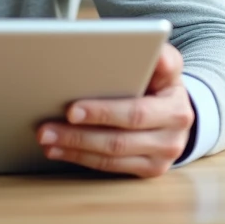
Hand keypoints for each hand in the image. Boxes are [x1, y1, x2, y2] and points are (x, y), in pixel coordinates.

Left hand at [37, 42, 193, 177]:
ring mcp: (163, 155)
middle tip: (46, 127)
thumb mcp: (164, 63)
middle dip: (78, 134)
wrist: (178, 108)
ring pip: (112, 156)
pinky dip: (81, 158)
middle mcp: (173, 135)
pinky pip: (112, 167)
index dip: (102, 113)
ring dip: (74, 148)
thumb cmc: (160, 80)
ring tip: (47, 138)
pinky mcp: (151, 169)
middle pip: (119, 139)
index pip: (135, 112)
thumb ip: (158, 56)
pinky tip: (59, 149)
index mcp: (175, 105)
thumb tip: (156, 55)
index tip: (71, 110)